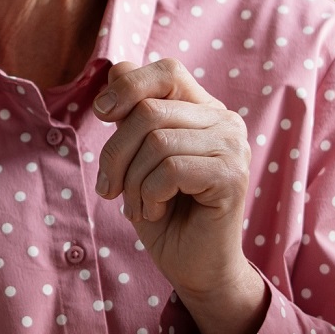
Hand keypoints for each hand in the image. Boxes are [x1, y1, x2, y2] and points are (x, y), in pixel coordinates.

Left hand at [93, 58, 266, 333]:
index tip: (101, 114)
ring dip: (133, 182)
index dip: (128, 86)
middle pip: (149, 111)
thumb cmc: (165, 213)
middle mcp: (225, 121)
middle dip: (116, 152)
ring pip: (156, 140)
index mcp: (204, 109)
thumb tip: (116, 65)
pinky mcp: (231, 177)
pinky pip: (170, 169)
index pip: (167, 70)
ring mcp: (233, 147)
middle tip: (109, 188)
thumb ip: (132, 114)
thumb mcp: (137, 158)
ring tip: (139, 205)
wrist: (194, 268)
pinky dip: (149, 195)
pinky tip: (156, 212)